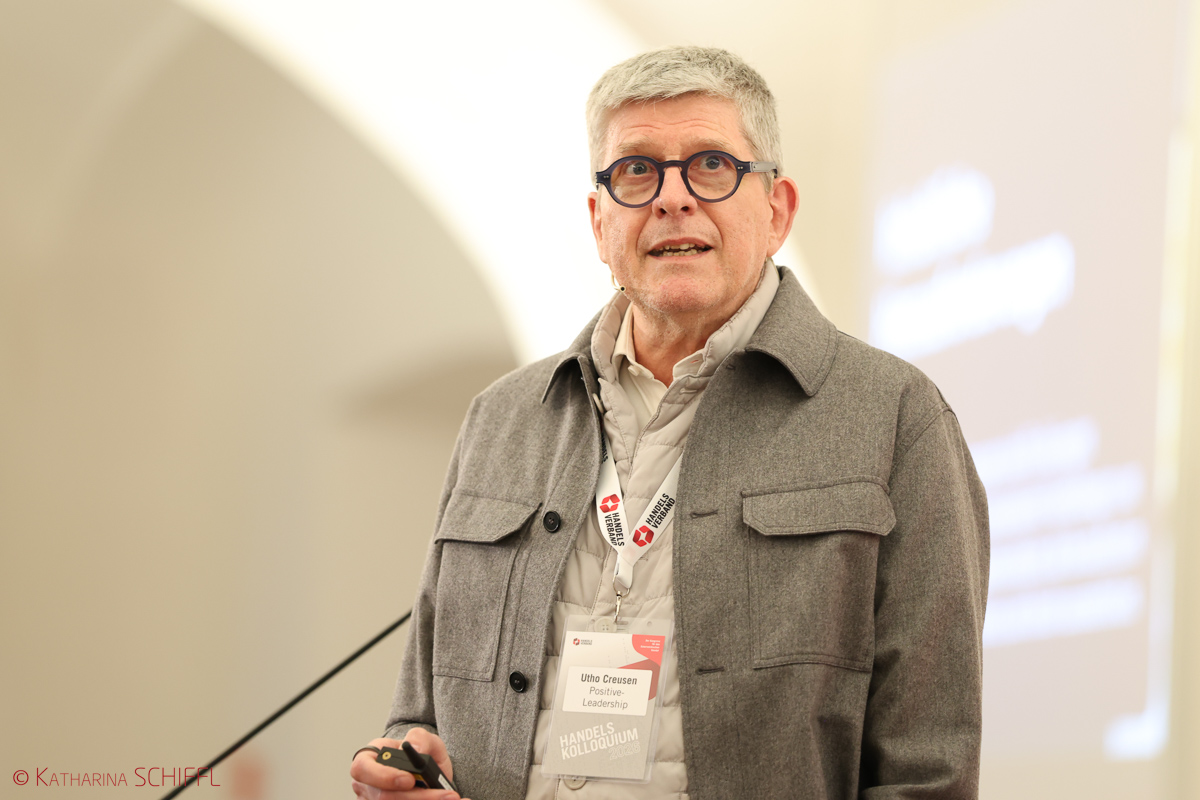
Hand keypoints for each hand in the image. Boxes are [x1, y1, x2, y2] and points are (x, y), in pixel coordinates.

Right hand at [350, 729, 467, 799]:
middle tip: (443, 795)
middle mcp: (366, 785)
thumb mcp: (424, 738)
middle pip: (381, 797)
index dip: (384, 776)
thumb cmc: (418, 752)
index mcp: (367, 759)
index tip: (409, 779)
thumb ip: (420, 738)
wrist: (425, 771)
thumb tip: (415, 750)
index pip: (362, 769)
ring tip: (451, 797)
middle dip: (414, 797)